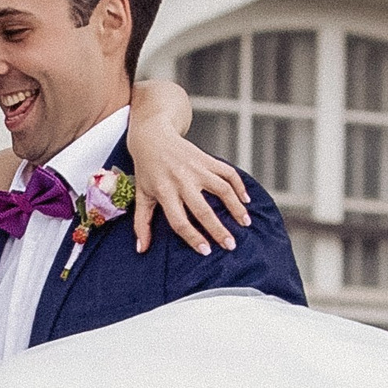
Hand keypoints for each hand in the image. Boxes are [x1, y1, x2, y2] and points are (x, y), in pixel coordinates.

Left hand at [133, 139, 251, 255]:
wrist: (152, 136)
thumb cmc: (147, 170)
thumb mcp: (141, 195)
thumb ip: (141, 223)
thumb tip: (142, 250)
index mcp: (164, 191)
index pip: (179, 220)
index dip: (192, 237)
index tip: (206, 250)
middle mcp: (182, 180)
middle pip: (203, 209)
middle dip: (218, 229)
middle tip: (231, 245)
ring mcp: (196, 168)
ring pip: (222, 189)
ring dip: (236, 207)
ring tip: (245, 223)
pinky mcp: (207, 159)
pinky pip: (228, 172)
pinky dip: (239, 185)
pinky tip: (246, 200)